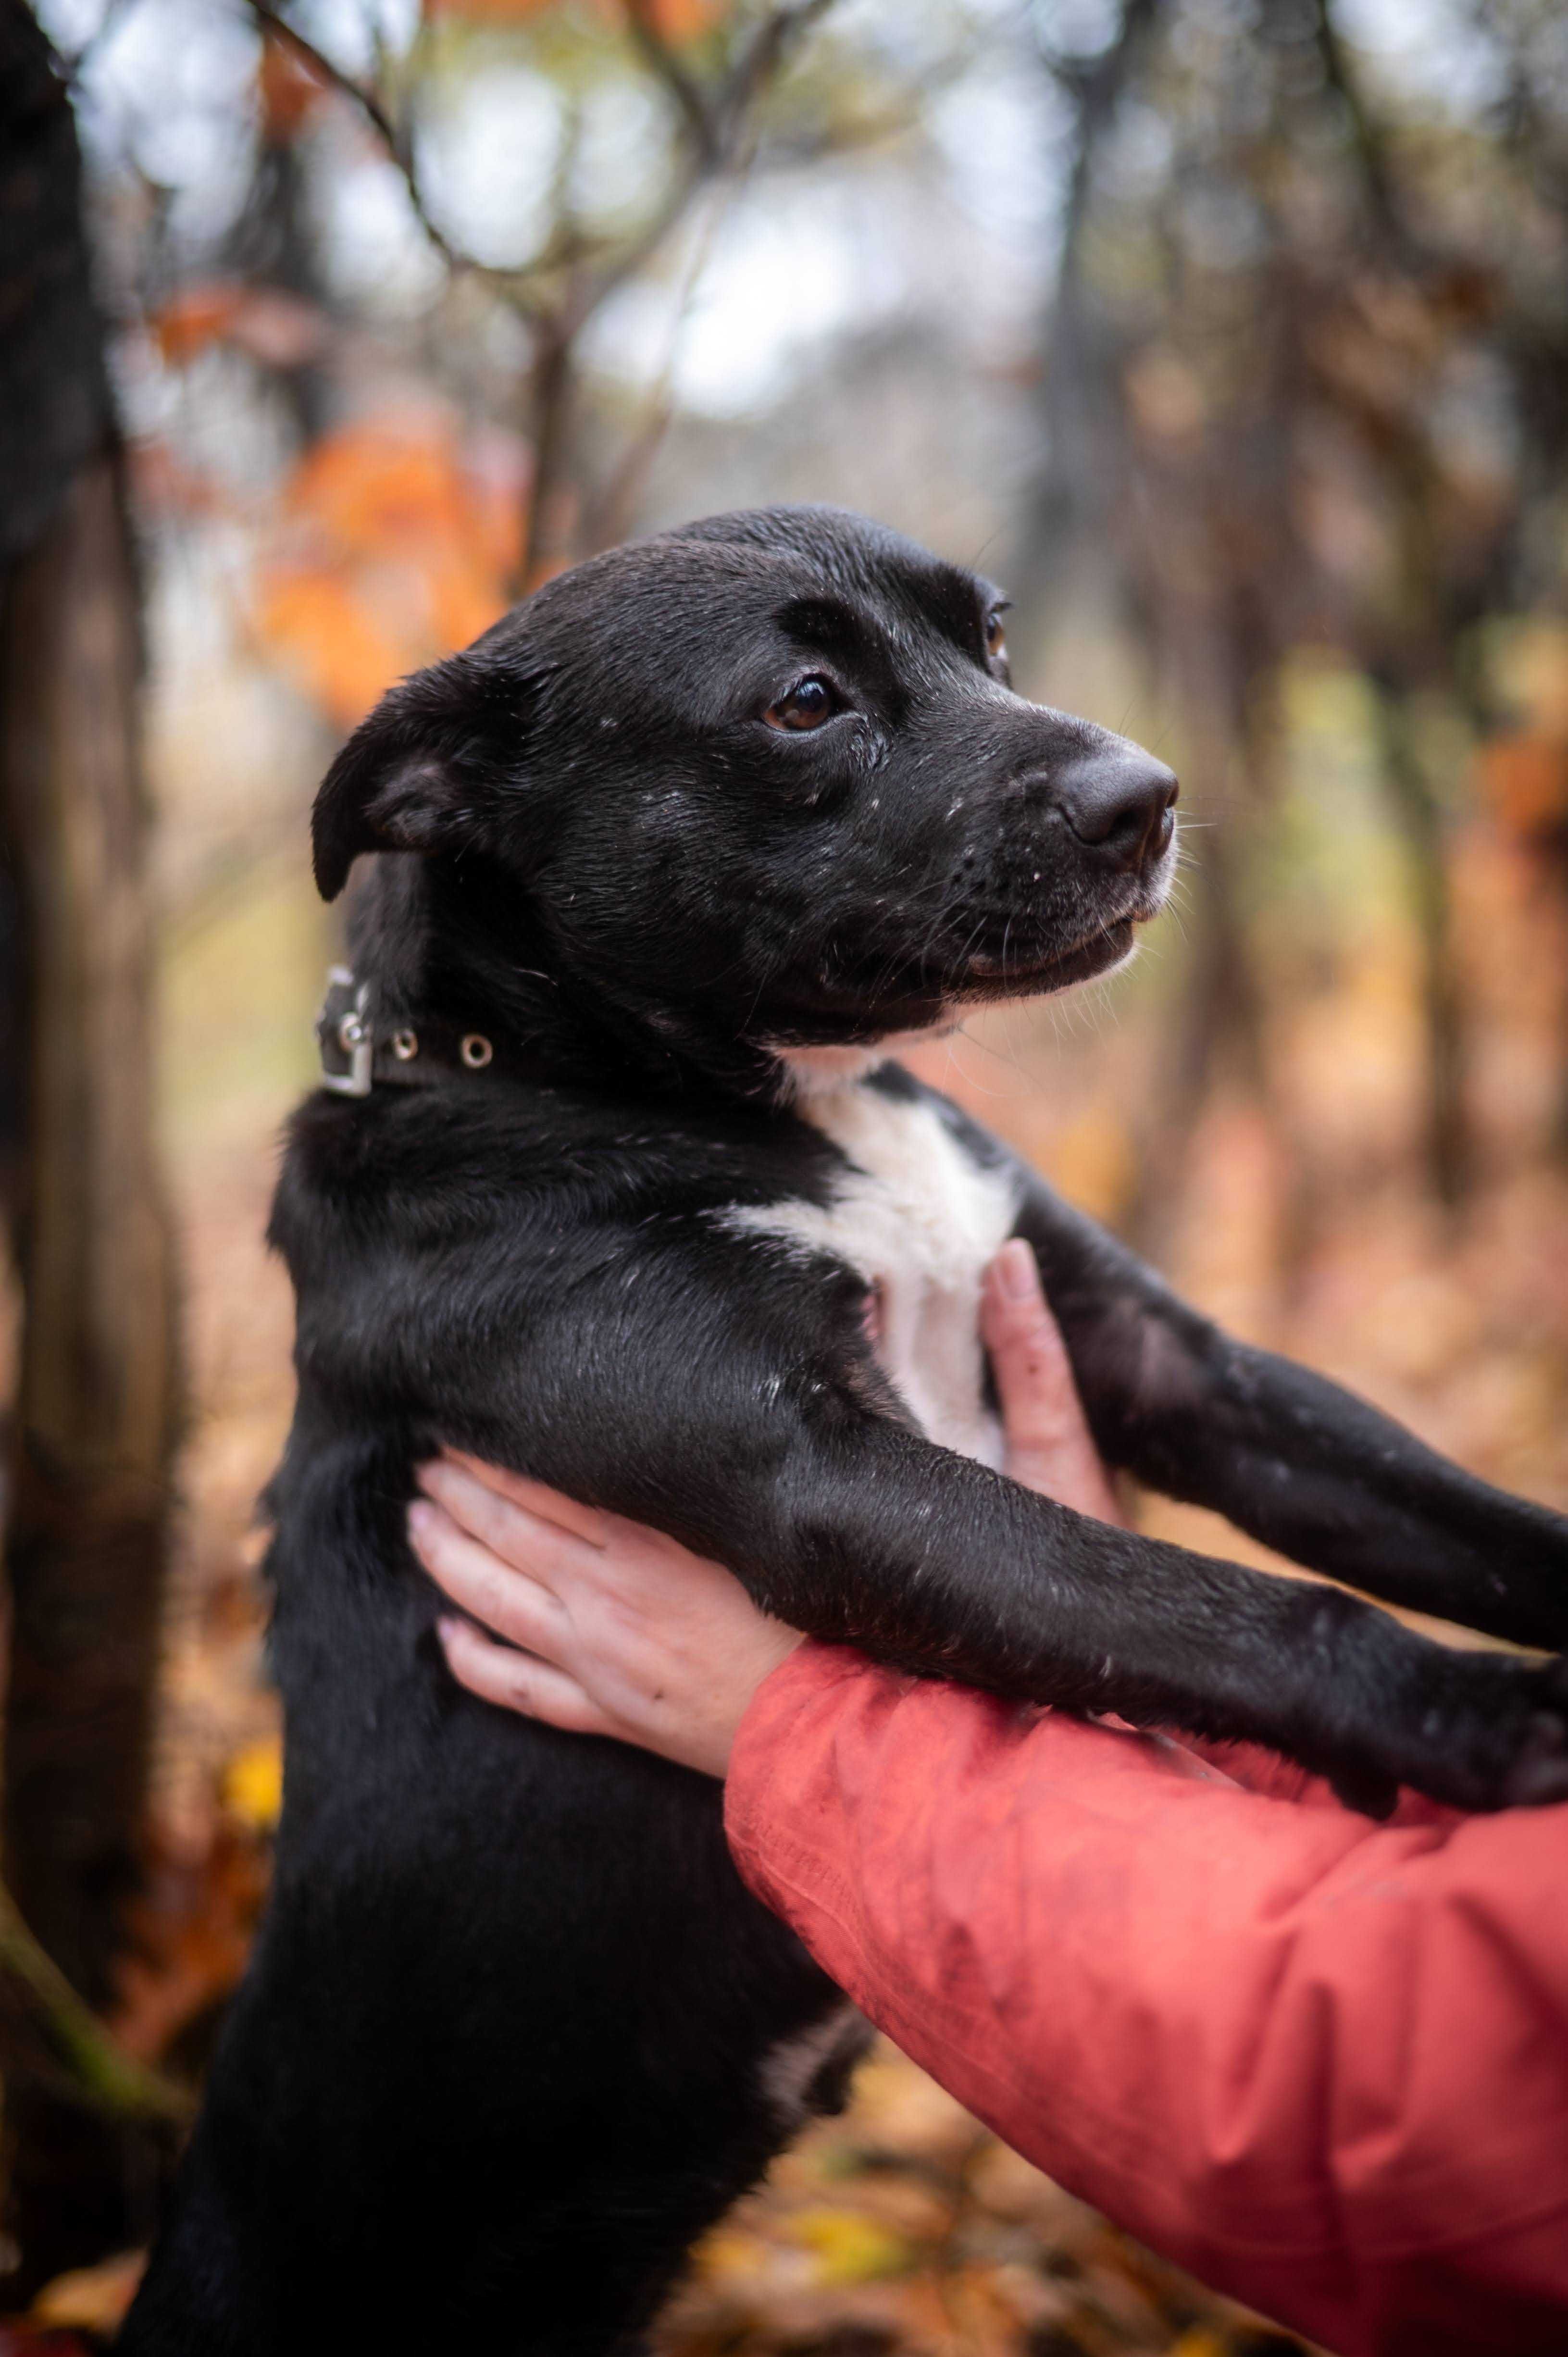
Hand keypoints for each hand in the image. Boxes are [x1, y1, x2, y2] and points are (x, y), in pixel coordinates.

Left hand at [409, 1236, 1123, 1774]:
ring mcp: (620, 1668)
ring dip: (451, 1556)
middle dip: (460, 1486)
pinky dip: (479, 1663)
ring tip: (413, 1516)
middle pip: (517, 1528)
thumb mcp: (939, 1487)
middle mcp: (634, 1595)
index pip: (568, 1469)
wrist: (904, 1761)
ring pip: (504, 1601)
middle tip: (419, 1447)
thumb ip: (967, 1371)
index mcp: (684, 1531)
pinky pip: (530, 1695)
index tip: (469, 1396)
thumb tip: (973, 1269)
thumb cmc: (915, 1626)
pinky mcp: (628, 1725)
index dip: (510, 1435)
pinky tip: (444, 1641)